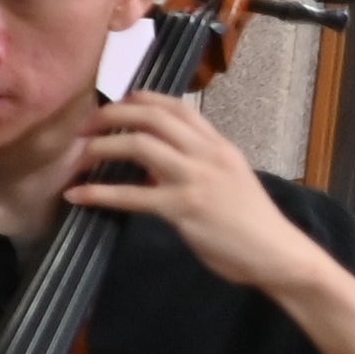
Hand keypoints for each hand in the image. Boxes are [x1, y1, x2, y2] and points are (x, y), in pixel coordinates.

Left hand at [61, 96, 315, 291]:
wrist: (278, 254)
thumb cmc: (251, 221)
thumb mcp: (228, 179)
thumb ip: (195, 164)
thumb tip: (152, 163)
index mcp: (219, 146)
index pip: (178, 107)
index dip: (141, 100)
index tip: (114, 103)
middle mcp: (208, 154)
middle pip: (152, 117)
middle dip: (110, 116)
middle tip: (82, 128)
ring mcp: (195, 179)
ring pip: (139, 145)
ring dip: (100, 148)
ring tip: (76, 159)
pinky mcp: (183, 208)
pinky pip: (132, 195)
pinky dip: (99, 193)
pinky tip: (76, 196)